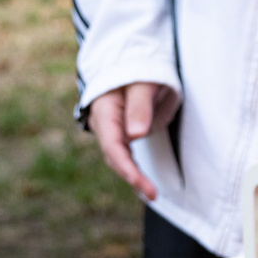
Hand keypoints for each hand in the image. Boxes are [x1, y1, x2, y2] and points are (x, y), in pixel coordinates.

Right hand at [87, 82, 179, 202]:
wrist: (133, 65)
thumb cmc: (138, 71)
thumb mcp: (143, 83)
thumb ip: (139, 106)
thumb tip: (136, 134)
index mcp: (105, 110)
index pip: (112, 144)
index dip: (125, 165)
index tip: (139, 181)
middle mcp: (104, 123)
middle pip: (114, 155)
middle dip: (132, 176)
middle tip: (152, 193)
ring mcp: (111, 129)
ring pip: (119, 157)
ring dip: (133, 175)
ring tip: (151, 193)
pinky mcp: (121, 133)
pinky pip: (125, 154)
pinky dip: (133, 168)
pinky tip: (145, 183)